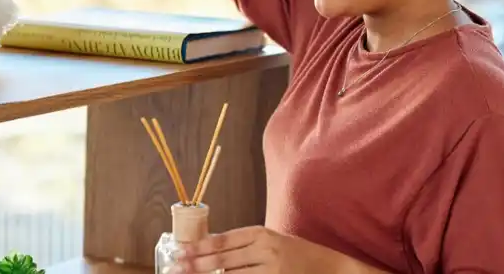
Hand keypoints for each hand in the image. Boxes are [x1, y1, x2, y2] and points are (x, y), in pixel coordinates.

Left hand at [172, 226, 300, 273]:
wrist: (326, 267)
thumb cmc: (292, 253)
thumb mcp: (267, 241)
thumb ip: (241, 245)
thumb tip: (207, 250)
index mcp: (260, 234)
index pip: (222, 240)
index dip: (199, 247)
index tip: (180, 251)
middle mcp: (265, 251)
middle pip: (223, 261)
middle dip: (197, 266)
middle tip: (177, 268)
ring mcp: (271, 271)